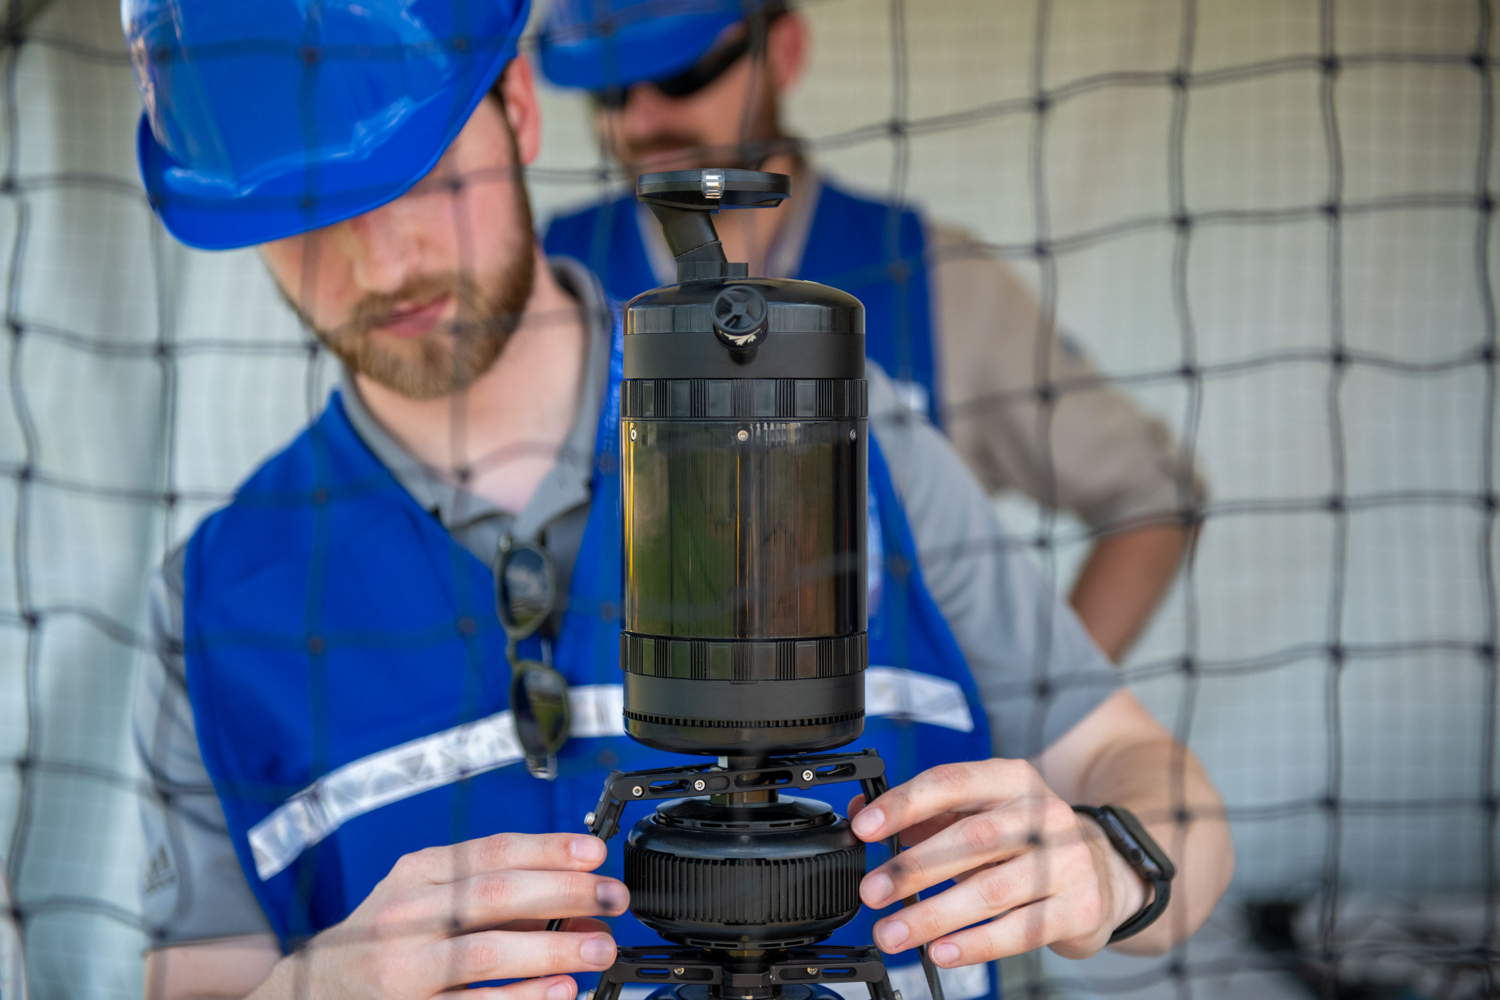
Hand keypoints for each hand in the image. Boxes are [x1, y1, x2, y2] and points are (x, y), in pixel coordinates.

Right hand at [272, 832, 627, 998]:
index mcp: (417, 874)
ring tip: (600, 949)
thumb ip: (491, 894)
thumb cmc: (382, 941)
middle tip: (612, 898)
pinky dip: (521, 998)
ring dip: (552, 950)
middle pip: (494, 894)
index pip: (491, 851)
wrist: (306, 993)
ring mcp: (402, 967)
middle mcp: (405, 915)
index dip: (548, 849)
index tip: (595, 853)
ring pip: (485, 952)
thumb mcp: (424, 899)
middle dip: (563, 892)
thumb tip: (575, 897)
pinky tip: (560, 991)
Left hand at [848, 760, 1144, 966]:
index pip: (951, 782)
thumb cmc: (1026, 840)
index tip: (864, 828)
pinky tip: (942, 951)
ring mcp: (1067, 861)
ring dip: (933, 915)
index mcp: (1011, 780)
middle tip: (872, 892)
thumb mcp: (979, 814)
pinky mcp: (1079, 907)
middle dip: (913, 868)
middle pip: (971, 838)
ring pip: (991, 890)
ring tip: (893, 933)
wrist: (1104, 870)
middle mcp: (1043, 814)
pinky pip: (1020, 929)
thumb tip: (859, 818)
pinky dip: (976, 944)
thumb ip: (923, 814)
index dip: (904, 804)